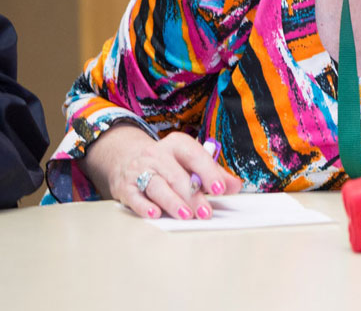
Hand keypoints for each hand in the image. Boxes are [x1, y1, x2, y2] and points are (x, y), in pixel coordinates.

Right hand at [81, 124, 241, 218]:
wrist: (128, 159)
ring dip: (172, 202)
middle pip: (177, 176)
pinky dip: (144, 206)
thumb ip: (214, 174)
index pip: (195, 155)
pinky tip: (155, 213)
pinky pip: (135, 197)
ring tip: (186, 215)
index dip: (208, 172)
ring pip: (157, 186)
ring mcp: (140, 170)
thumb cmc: (169, 164)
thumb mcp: (191, 162)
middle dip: (193, 196)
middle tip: (206, 213)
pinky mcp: (126, 187)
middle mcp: (157, 154)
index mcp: (178, 144)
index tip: (219, 188)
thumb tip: (235, 186)